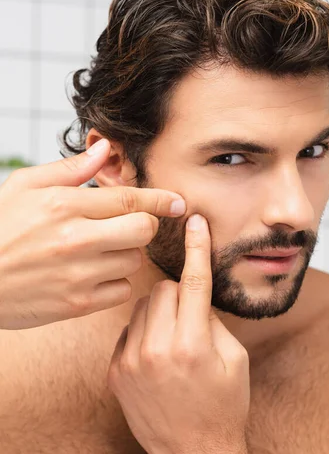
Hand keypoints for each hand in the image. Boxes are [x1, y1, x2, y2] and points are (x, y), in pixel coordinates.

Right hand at [0, 138, 185, 329]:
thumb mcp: (24, 186)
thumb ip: (69, 168)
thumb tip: (105, 149)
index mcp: (65, 205)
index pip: (129, 198)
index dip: (160, 199)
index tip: (178, 202)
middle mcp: (76, 239)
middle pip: (143, 230)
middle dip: (144, 225)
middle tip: (129, 225)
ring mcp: (78, 274)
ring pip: (134, 261)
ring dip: (126, 253)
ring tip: (100, 250)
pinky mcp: (77, 304)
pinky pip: (122, 291)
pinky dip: (116, 283)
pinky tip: (95, 274)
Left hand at [107, 213, 250, 453]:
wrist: (194, 453)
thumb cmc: (223, 407)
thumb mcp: (234, 359)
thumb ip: (212, 320)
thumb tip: (194, 294)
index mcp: (194, 344)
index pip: (195, 281)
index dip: (198, 247)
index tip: (196, 222)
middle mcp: (158, 349)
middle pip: (163, 288)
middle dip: (178, 293)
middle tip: (189, 317)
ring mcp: (132, 361)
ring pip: (142, 306)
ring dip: (159, 311)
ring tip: (172, 339)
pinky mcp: (116, 371)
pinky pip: (128, 329)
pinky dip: (142, 332)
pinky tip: (156, 355)